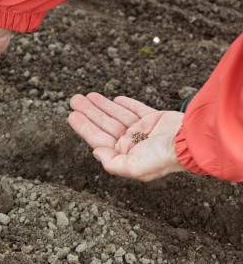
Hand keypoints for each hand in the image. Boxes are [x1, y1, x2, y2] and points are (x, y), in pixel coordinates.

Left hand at [68, 93, 186, 180]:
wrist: (192, 142)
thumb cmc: (163, 157)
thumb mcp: (134, 168)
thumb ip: (112, 163)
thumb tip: (95, 152)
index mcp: (125, 155)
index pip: (98, 139)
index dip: (84, 127)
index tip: (71, 115)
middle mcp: (132, 143)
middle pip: (104, 125)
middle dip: (89, 112)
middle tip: (74, 99)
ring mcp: (143, 131)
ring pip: (117, 115)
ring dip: (102, 105)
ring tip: (87, 95)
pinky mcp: (155, 119)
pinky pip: (136, 110)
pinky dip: (125, 104)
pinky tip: (114, 99)